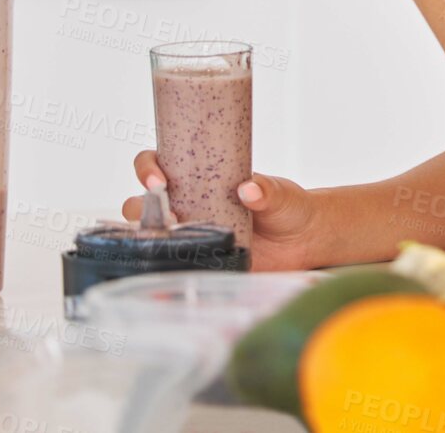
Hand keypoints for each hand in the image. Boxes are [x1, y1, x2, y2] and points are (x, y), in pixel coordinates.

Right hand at [123, 149, 326, 271]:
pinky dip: (167, 274)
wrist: (304, 241)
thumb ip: (267, 190)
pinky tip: (175, 278)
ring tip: (174, 245)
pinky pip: (171, 270)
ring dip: (152, 242)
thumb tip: (249, 189)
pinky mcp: (198, 263)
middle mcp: (186, 206)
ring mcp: (190, 236)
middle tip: (171, 218)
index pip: (156, 165)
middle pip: (140, 205)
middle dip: (144, 210)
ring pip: (150, 238)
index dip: (147, 169)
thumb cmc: (288, 207)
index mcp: (198, 179)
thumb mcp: (280, 194)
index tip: (159, 179)